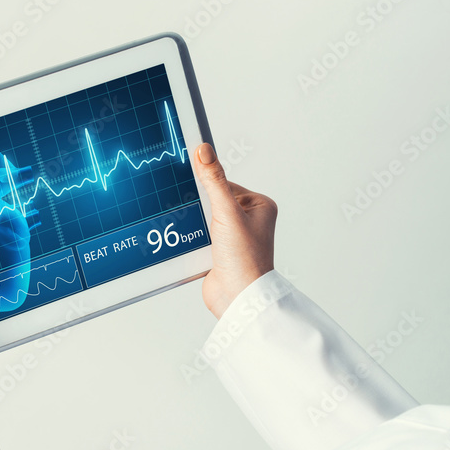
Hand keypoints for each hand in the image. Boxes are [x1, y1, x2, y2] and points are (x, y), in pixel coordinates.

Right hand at [192, 143, 277, 318]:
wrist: (237, 298)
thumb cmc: (245, 261)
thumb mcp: (227, 213)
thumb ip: (214, 181)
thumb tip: (204, 151)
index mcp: (259, 206)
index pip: (225, 183)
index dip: (208, 186)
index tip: (192, 184)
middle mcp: (248, 220)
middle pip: (212, 199)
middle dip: (200, 206)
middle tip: (197, 214)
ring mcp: (233, 236)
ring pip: (203, 216)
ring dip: (195, 223)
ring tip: (198, 232)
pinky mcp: (218, 250)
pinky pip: (198, 233)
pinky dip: (191, 236)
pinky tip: (190, 241)